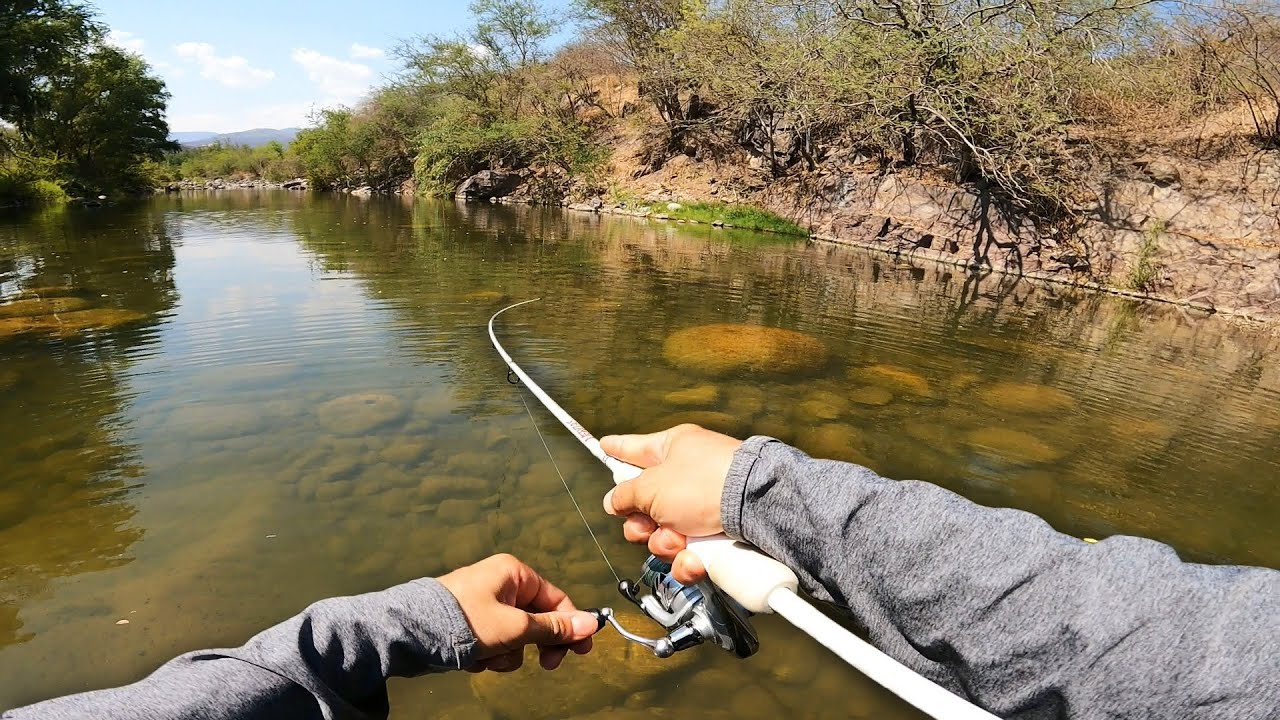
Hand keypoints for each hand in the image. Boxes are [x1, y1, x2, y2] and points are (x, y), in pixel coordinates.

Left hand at [437, 554, 597, 672]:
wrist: (412, 633)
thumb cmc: (466, 622)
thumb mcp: (517, 628)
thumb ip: (554, 628)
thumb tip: (591, 622)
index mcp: (514, 573)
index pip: (556, 598)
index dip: (571, 625)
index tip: (581, 652)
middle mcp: (501, 584)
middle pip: (538, 619)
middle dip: (536, 644)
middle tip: (546, 665)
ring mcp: (485, 604)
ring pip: (516, 636)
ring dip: (509, 653)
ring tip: (490, 658)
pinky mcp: (472, 623)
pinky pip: (496, 641)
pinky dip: (491, 654)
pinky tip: (475, 660)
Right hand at [600, 424, 743, 584]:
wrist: (754, 507)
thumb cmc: (707, 483)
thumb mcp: (651, 487)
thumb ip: (625, 495)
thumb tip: (613, 501)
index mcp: (672, 449)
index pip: (635, 448)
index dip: (616, 449)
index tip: (603, 445)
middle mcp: (689, 475)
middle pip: (647, 504)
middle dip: (641, 524)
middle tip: (645, 526)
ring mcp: (705, 506)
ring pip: (666, 534)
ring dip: (664, 544)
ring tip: (677, 540)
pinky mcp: (719, 534)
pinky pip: (690, 553)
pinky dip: (688, 560)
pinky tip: (693, 558)